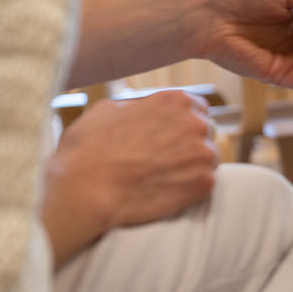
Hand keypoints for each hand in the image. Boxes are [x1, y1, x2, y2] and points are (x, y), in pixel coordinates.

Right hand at [43, 90, 218, 265]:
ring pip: (208, 159)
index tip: (172, 136)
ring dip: (192, 167)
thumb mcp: (107, 110)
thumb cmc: (88, 150)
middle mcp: (194, 123)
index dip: (183, 124)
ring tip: (164, 177)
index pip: (197, 108)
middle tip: (166, 160)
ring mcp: (203, 154)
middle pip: (204, 133)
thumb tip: (140, 108)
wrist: (84, 189)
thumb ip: (136, 106)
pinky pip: (206, 184)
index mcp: (175, 100)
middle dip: (189, 145)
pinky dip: (191, 189)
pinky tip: (168, 191)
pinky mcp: (204, 183)